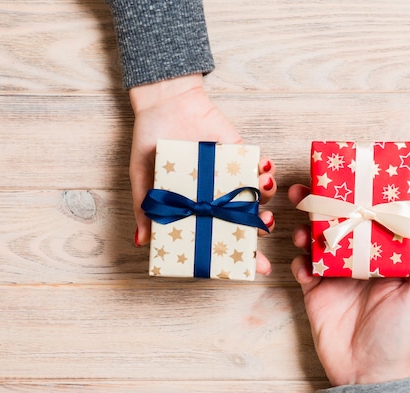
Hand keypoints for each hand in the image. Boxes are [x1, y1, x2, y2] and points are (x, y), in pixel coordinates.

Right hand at [129, 74, 276, 273]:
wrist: (164, 104)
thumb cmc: (150, 143)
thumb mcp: (143, 179)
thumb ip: (146, 209)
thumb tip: (142, 242)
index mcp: (198, 208)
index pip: (221, 237)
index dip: (239, 255)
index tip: (255, 270)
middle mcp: (218, 196)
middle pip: (245, 222)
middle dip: (260, 231)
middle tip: (265, 232)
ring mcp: (231, 176)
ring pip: (258, 197)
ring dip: (266, 201)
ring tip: (263, 203)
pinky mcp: (242, 154)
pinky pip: (260, 167)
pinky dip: (267, 172)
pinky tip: (265, 174)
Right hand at [289, 184, 409, 385]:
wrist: (367, 373)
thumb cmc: (401, 334)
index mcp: (385, 256)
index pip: (374, 218)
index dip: (364, 196)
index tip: (353, 175)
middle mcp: (360, 260)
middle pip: (341, 222)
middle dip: (324, 203)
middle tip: (309, 189)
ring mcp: (336, 273)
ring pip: (318, 239)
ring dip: (307, 228)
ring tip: (302, 229)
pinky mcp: (315, 290)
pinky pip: (303, 267)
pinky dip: (299, 260)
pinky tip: (303, 263)